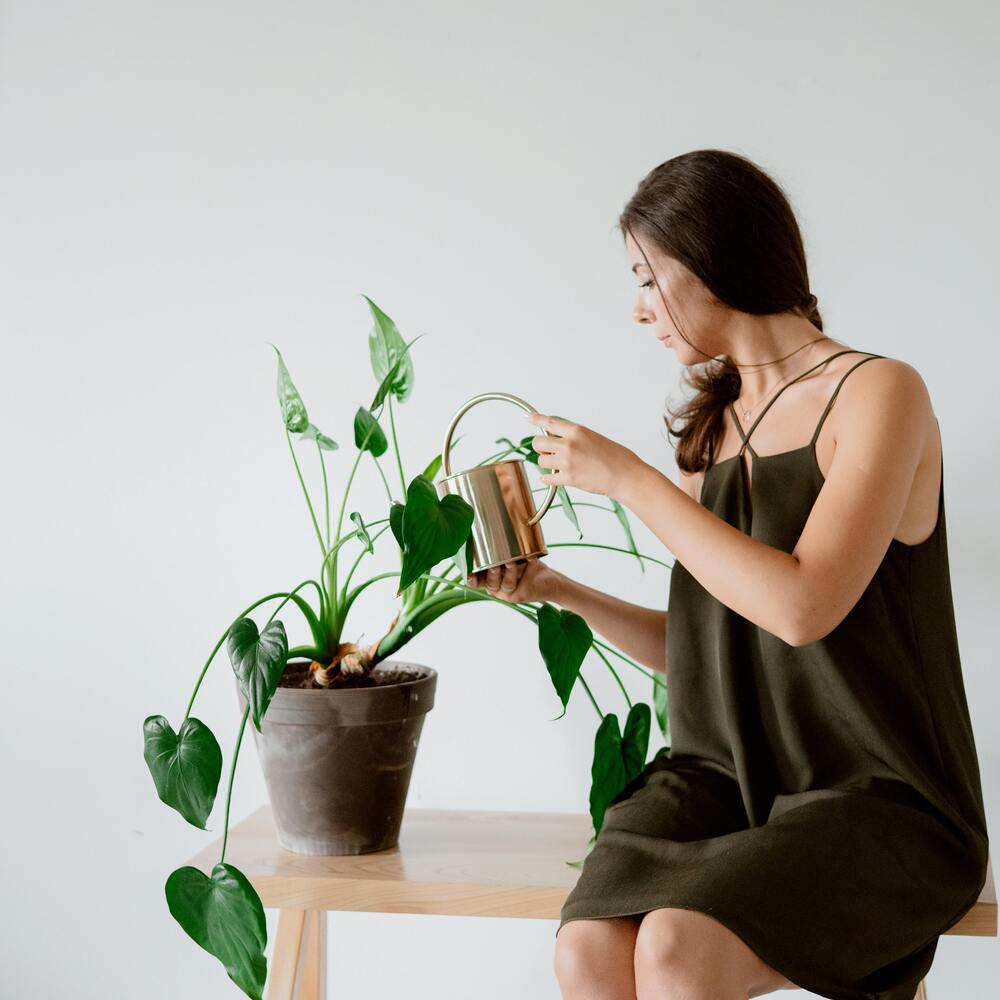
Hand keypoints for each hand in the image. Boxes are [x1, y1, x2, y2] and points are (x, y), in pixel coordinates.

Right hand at [466, 555, 559, 603]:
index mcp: (491, 579)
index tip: (469, 575)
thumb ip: (502, 550)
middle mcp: (497, 588)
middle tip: (494, 564)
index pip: (477, 581)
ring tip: (510, 562)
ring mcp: (508, 593)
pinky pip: (519, 583)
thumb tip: (493, 529)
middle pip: (489, 583)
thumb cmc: (528, 566)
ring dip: (507, 573)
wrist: (549, 581)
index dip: (471, 578)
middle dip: (491, 573)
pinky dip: (524, 571)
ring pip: (504, 585)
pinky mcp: (520, 594)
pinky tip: (529, 560)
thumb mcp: (513, 557)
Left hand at [525, 411, 642, 498]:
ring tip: (561, 466)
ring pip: (541, 461)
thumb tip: (558, 441)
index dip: (536, 419)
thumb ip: (575, 437)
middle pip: (538, 443)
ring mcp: (567, 462)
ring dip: (547, 464)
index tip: (527, 417)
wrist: (625, 475)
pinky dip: (548, 479)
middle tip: (548, 452)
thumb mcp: (594, 438)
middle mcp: (569, 444)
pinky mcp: (568, 478)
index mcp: (577, 431)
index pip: (550, 422)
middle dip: (541, 448)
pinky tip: (552, 478)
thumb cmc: (616, 457)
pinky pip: (547, 478)